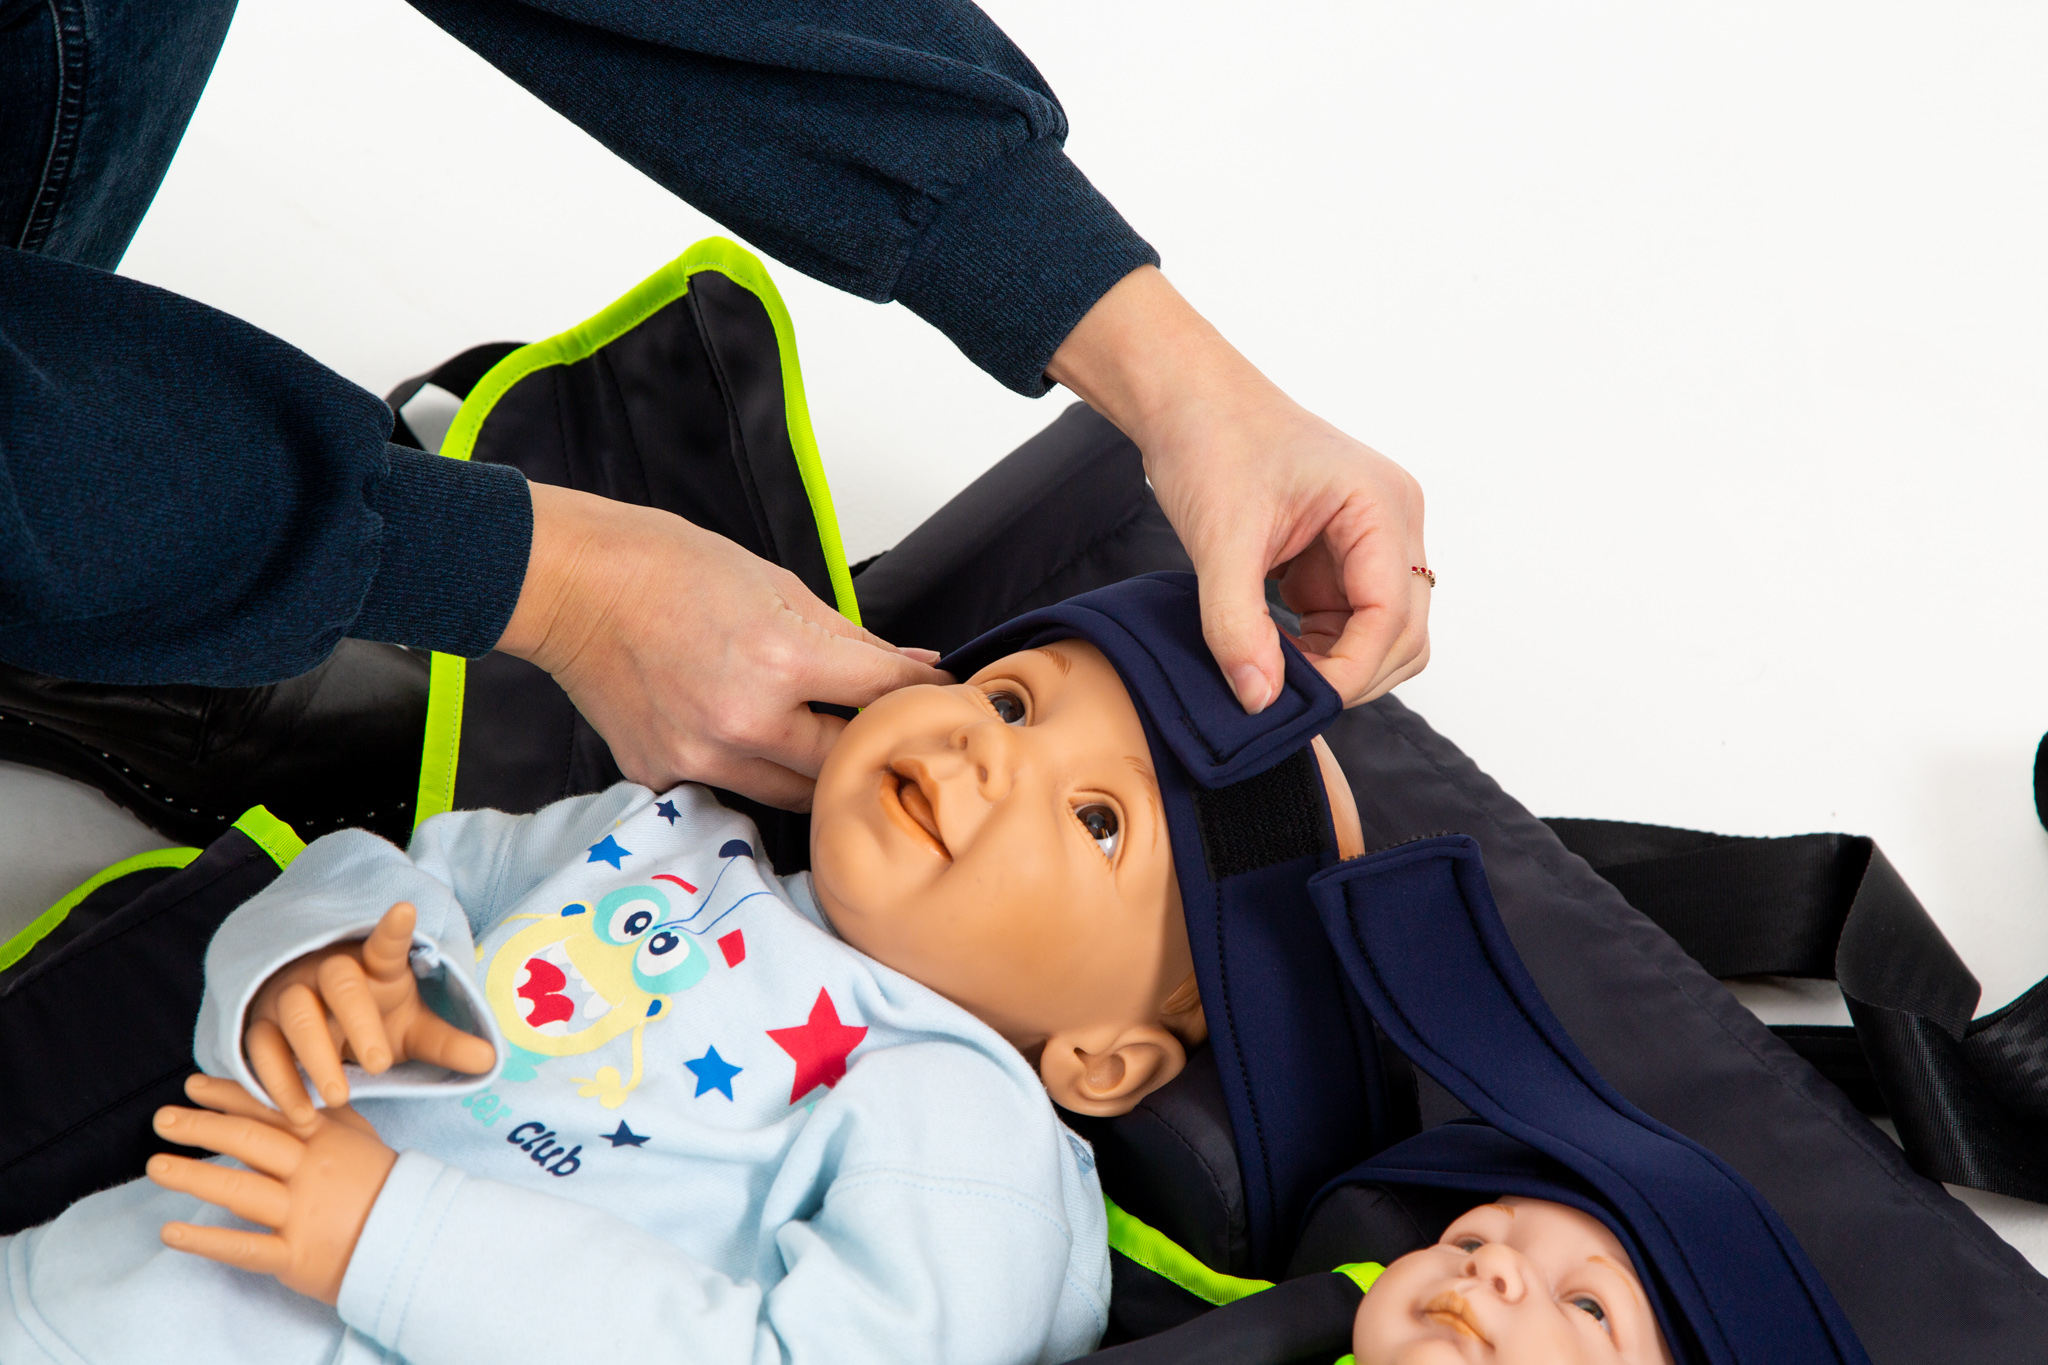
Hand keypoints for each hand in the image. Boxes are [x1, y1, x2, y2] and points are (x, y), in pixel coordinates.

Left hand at [149, 1074, 395, 1304]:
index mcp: (324, 1140)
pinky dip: (206, 1241)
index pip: (270, 1110)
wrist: (415, 1239)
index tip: (193, 1086)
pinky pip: (244, 1247)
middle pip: (248, 1142)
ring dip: (192, 1176)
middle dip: (202, 1128)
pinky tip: (172, 1232)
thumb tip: (300, 1089)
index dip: (229, 1096)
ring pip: (239, 1189)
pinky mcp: (294, 1255)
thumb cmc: (385, 1186)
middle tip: (163, 1119)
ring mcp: (301, 1213)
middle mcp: (309, 1171)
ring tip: (156, 1166)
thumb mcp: (362, 1138)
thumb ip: (328, 1115)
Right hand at [246, 900, 493, 1122]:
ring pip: (296, 1015)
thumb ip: (446, 1043)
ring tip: (341, 1098)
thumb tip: (492, 1059)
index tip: (405, 910)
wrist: (314, 1029)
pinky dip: (278, 1081)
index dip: (394, 929)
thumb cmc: (372, 1021)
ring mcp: (291, 995)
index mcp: (375, 967)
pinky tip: (300, 1112)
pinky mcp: (260, 1025)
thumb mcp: (412, 1029)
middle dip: (358, 1021)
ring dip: (316, 1057)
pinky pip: (262, 1049)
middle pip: (340, 983)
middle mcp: (329, 973)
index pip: (386, 946)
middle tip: (378, 1065)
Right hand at [497, 484, 947, 810]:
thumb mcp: (778, 585)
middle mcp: (743, 721)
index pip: (884, 695)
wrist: (571, 585)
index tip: (946, 698)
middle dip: (875, 746)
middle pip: (846, 762)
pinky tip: (754, 745)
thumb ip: (852, 638)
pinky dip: (752, 773)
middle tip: (895, 734)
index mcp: (781, 660)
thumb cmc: (667, 567)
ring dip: (819, 772)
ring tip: (832, 746)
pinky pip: (731, 791)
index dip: (925, 696)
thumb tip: (913, 665)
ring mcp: (699, 757)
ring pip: (794, 793)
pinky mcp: (663, 774)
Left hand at [1047, 266, 1429, 710]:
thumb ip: (1237, 626)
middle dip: (1350, 674)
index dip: (1349, 670)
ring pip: (1385, 636)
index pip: (1391, 615)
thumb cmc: (1211, 442)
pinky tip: (1273, 650)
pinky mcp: (1346, 556)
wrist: (1187, 402)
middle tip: (1281, 694)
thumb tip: (1260, 701)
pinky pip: (1351, 623)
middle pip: (1405, 633)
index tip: (1294, 701)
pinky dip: (1319, 649)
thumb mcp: (1220, 539)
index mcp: (1381, 504)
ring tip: (1272, 669)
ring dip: (1337, 665)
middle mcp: (1394, 522)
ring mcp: (1375, 541)